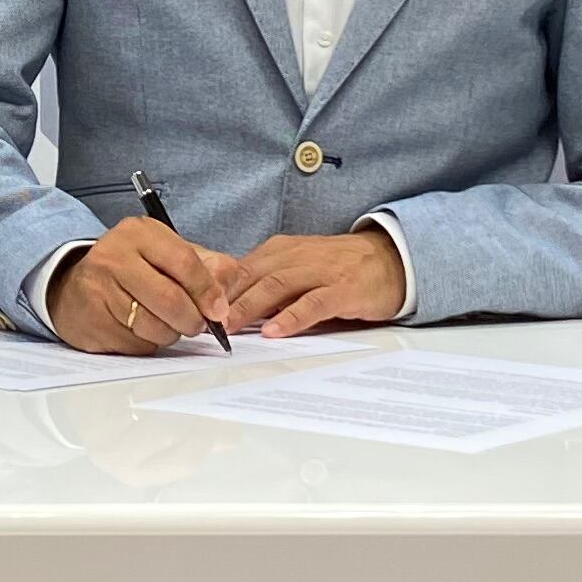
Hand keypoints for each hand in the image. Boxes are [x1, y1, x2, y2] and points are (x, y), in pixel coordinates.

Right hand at [49, 214, 239, 355]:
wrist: (73, 288)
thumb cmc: (131, 270)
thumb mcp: (166, 254)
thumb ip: (204, 266)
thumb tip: (224, 296)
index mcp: (139, 233)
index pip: (184, 262)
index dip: (208, 290)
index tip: (218, 310)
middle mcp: (114, 256)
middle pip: (171, 299)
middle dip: (192, 320)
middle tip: (196, 325)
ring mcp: (99, 290)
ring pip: (155, 327)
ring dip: (170, 334)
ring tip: (164, 323)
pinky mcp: (92, 322)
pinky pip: (137, 344)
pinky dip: (147, 343)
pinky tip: (138, 329)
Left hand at [216, 225, 406, 339]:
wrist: (389, 259)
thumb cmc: (338, 268)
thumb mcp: (297, 269)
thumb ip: (267, 284)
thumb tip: (229, 307)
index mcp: (280, 251)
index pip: (239, 268)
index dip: (214, 288)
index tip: (192, 307)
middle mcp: (296, 256)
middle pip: (251, 276)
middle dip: (224, 299)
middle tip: (201, 321)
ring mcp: (320, 271)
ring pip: (276, 286)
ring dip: (249, 307)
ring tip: (229, 326)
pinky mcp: (342, 289)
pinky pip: (312, 302)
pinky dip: (290, 317)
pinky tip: (273, 331)